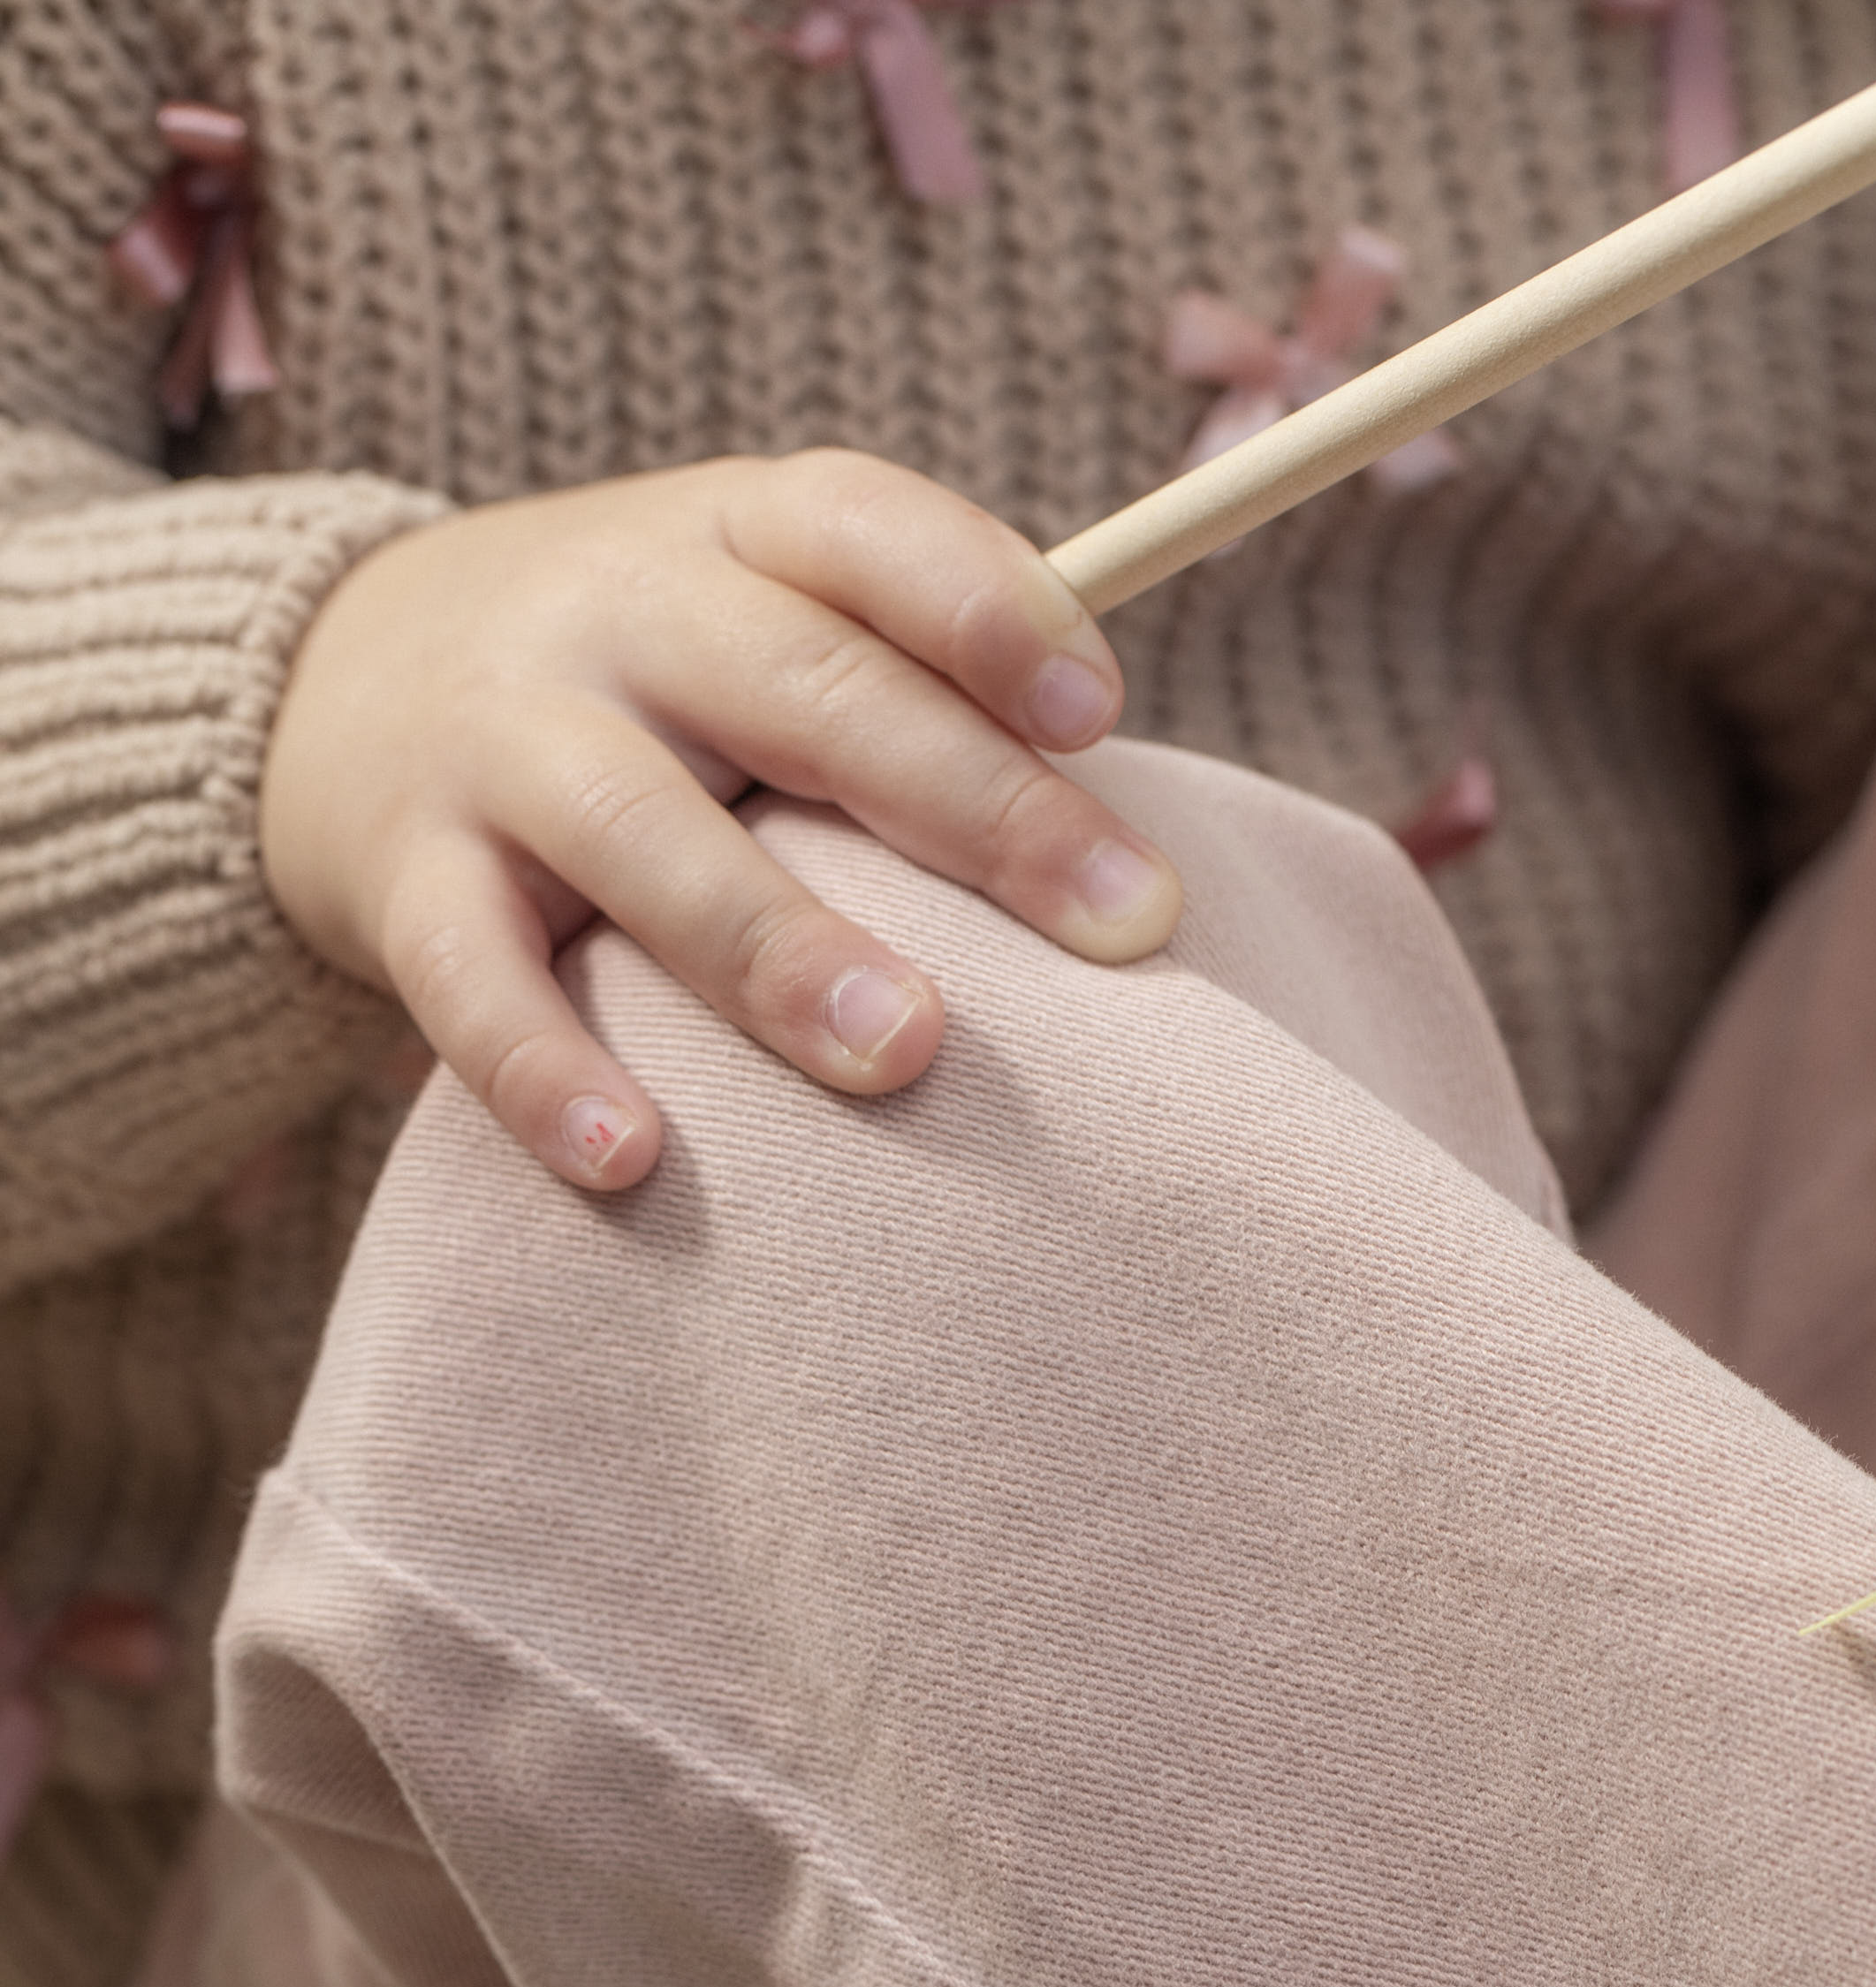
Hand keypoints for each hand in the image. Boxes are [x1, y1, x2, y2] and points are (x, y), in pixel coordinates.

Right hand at [259, 453, 1180, 1190]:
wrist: (335, 677)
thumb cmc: (651, 682)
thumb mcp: (767, 619)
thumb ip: (920, 691)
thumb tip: (1134, 846)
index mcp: (736, 533)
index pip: (869, 531)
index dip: (985, 607)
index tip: (1100, 710)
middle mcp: (615, 613)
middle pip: (803, 693)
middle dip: (976, 810)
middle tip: (1127, 926)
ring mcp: (499, 740)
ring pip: (641, 834)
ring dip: (776, 948)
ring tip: (904, 1050)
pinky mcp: (402, 877)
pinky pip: (468, 980)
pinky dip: (543, 1071)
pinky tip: (631, 1161)